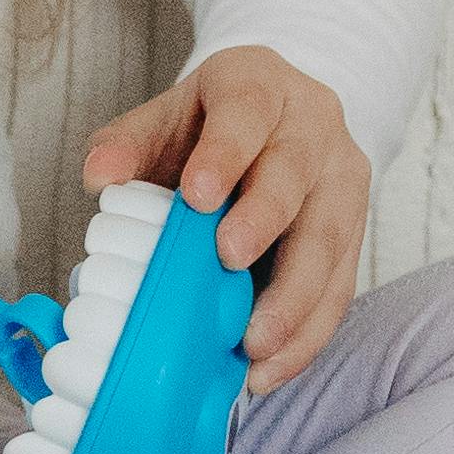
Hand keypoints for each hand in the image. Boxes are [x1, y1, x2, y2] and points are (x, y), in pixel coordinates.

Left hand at [80, 45, 366, 393]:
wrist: (274, 123)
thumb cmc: (210, 127)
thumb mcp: (164, 120)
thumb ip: (127, 145)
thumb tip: (98, 178)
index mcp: (261, 87)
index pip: (248, 111)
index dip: (225, 152)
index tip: (198, 196)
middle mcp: (314, 126)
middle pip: (297, 174)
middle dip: (264, 221)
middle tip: (229, 262)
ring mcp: (342, 178)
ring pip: (330, 238)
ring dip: (295, 298)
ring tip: (255, 345)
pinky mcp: (355, 230)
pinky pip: (341, 285)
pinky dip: (307, 333)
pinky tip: (271, 367)